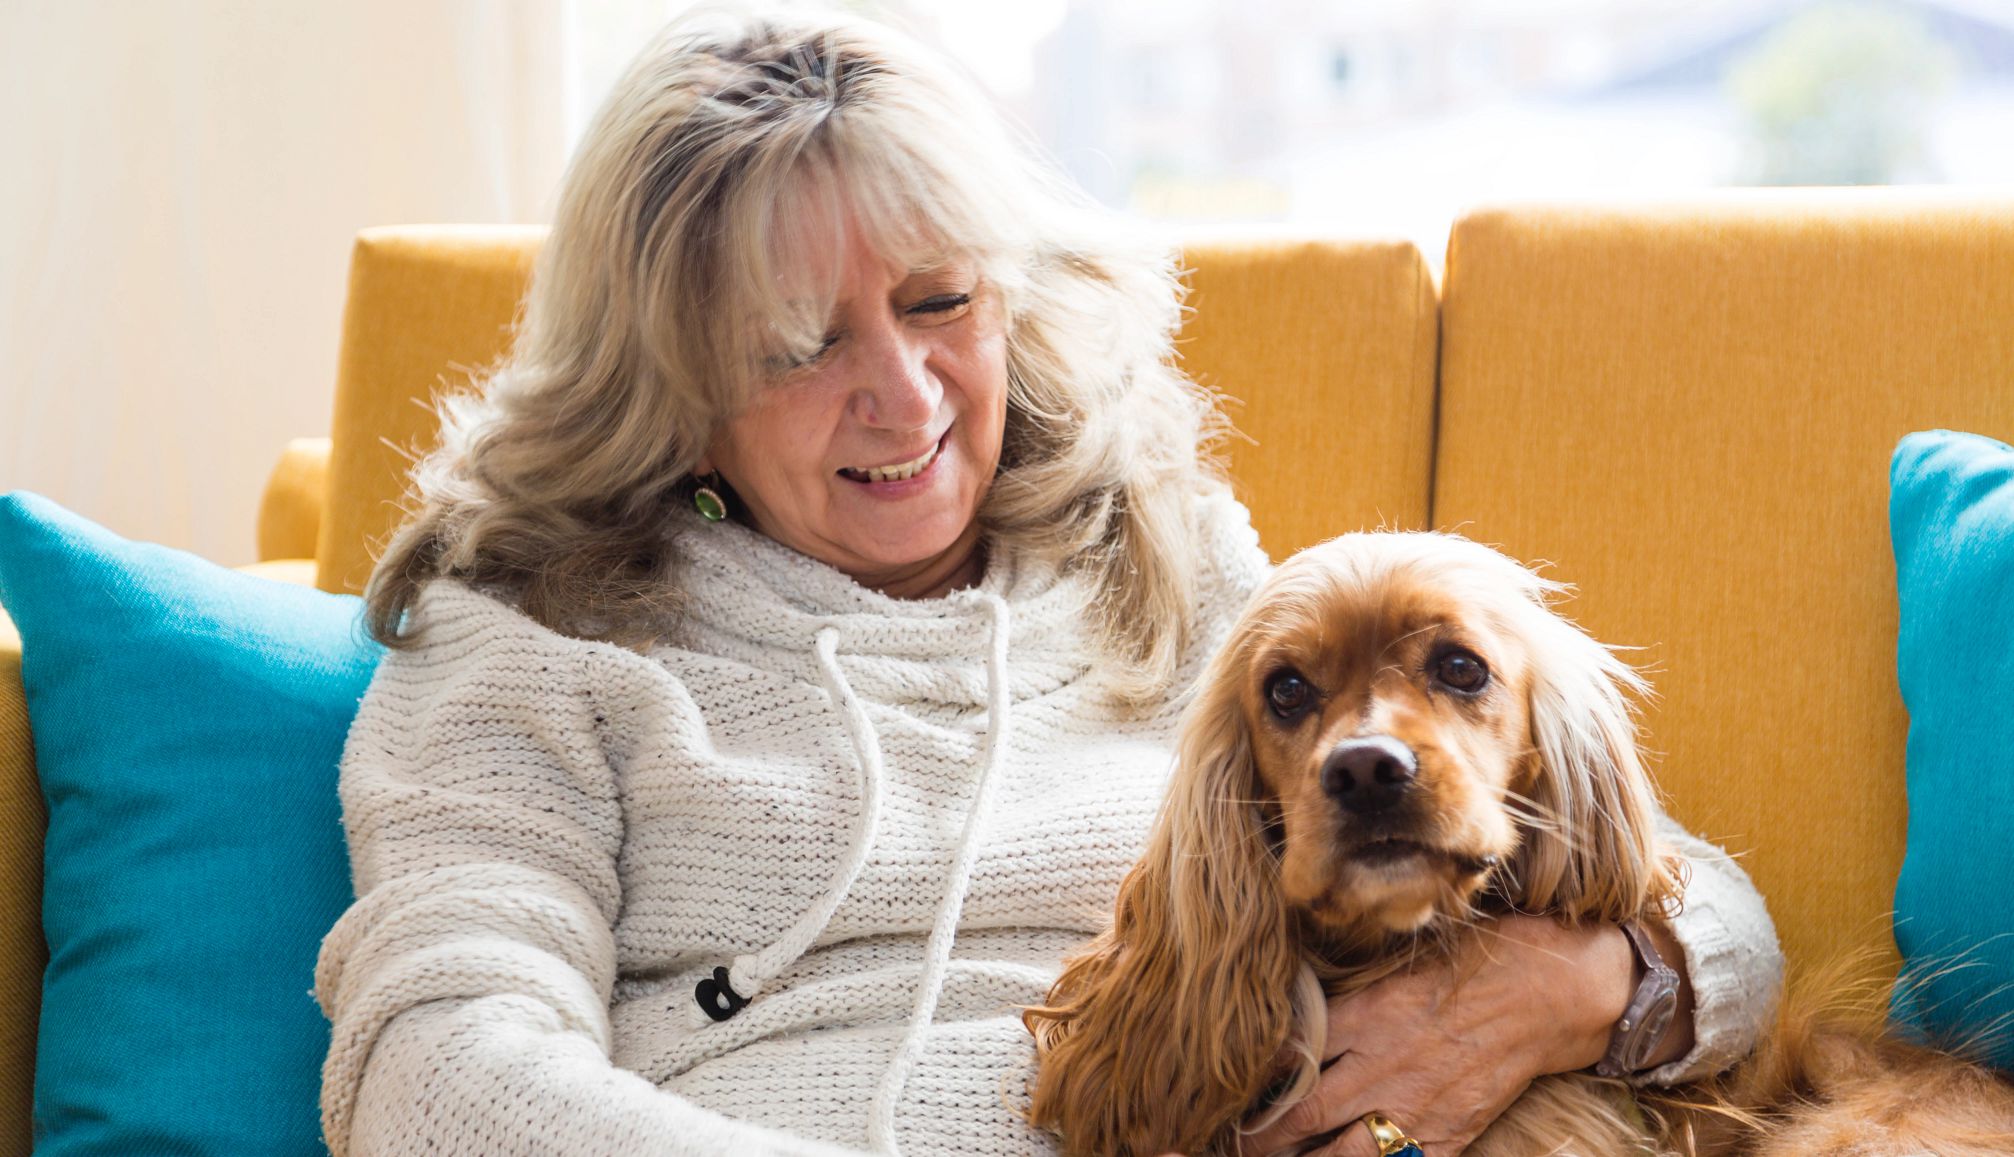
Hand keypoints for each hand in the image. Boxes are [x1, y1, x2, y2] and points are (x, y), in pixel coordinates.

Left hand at [1233, 914, 1637, 1156]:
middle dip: (1259, 1140)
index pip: (1289, 1061)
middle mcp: (1384, 1069)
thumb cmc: (1473, 963)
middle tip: (1231, 1145)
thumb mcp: (1397, 967)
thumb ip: (1346, 1000)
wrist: (1550, 992)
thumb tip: (1293, 1024)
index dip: (1252, 1086)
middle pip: (1301, 1118)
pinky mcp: (1449, 1138)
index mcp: (1367, 1018)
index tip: (1223, 1098)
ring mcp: (1418, 1110)